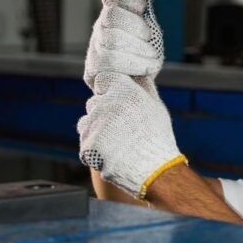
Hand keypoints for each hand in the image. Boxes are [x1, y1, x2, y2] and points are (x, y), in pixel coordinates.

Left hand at [77, 71, 184, 198]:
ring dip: (96, 129)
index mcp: (122, 89)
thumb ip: (143, 86)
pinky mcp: (87, 144)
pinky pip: (85, 142)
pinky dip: (94, 148)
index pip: (102, 80)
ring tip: (115, 143)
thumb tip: (137, 73)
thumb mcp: (155, 105)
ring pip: (86, 122)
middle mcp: (104, 103)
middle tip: (120, 127)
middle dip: (102, 112)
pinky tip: (110, 153)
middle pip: (93, 102)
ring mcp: (93, 124)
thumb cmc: (157, 137)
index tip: (116, 102)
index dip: (108, 91)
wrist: (153, 169)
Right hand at [84, 0, 163, 92]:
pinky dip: (134, 64)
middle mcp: (100, 33)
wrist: (139, 94)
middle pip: (112, 16)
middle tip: (147, 39)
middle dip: (137, 27)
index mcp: (112, 18)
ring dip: (139, 49)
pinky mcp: (93, 73)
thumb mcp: (146, 36)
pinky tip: (144, 69)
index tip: (140, 7)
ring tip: (150, 58)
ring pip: (112, 39)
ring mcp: (94, 52)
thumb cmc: (142, 65)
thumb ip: (140, 16)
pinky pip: (111, 61)